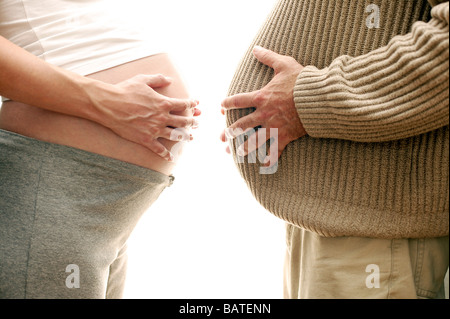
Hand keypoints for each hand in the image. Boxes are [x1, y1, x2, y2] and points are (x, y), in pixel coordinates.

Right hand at [92, 74, 199, 161]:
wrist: (109, 105)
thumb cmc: (125, 90)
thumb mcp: (143, 80)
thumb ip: (158, 79)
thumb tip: (170, 80)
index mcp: (163, 103)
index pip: (184, 104)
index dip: (192, 104)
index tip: (196, 104)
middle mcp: (162, 117)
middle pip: (183, 121)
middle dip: (193, 122)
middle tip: (197, 123)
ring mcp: (154, 129)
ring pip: (175, 135)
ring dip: (185, 137)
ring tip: (191, 137)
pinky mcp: (145, 139)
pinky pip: (159, 149)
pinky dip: (166, 154)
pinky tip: (171, 158)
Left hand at [221, 46, 306, 163]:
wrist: (319, 98)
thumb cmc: (302, 80)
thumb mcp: (284, 64)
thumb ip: (268, 57)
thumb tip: (256, 48)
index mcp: (261, 97)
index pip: (238, 100)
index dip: (228, 103)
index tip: (222, 106)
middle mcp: (263, 114)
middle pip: (241, 125)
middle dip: (230, 132)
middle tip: (222, 137)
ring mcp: (273, 127)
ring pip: (254, 141)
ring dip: (244, 148)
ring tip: (236, 153)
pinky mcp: (285, 136)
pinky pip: (275, 150)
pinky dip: (270, 159)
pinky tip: (264, 165)